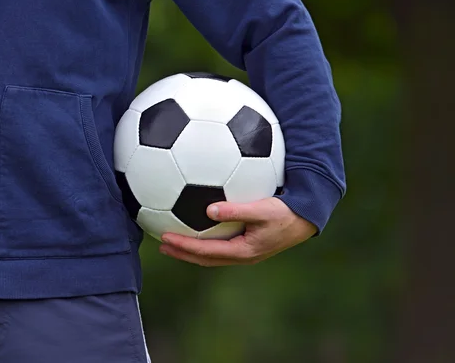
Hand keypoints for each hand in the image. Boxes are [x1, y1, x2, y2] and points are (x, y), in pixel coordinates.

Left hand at [159, 197, 316, 266]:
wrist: (306, 219)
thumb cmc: (286, 213)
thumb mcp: (263, 210)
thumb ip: (236, 210)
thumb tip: (208, 210)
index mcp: (242, 252)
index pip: (205, 252)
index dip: (184, 246)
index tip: (165, 238)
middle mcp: (241, 255)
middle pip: (204, 258)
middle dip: (182, 252)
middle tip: (161, 245)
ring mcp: (244, 251)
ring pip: (211, 254)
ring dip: (191, 248)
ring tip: (173, 240)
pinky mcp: (247, 244)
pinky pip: (219, 245)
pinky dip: (204, 240)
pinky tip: (198, 226)